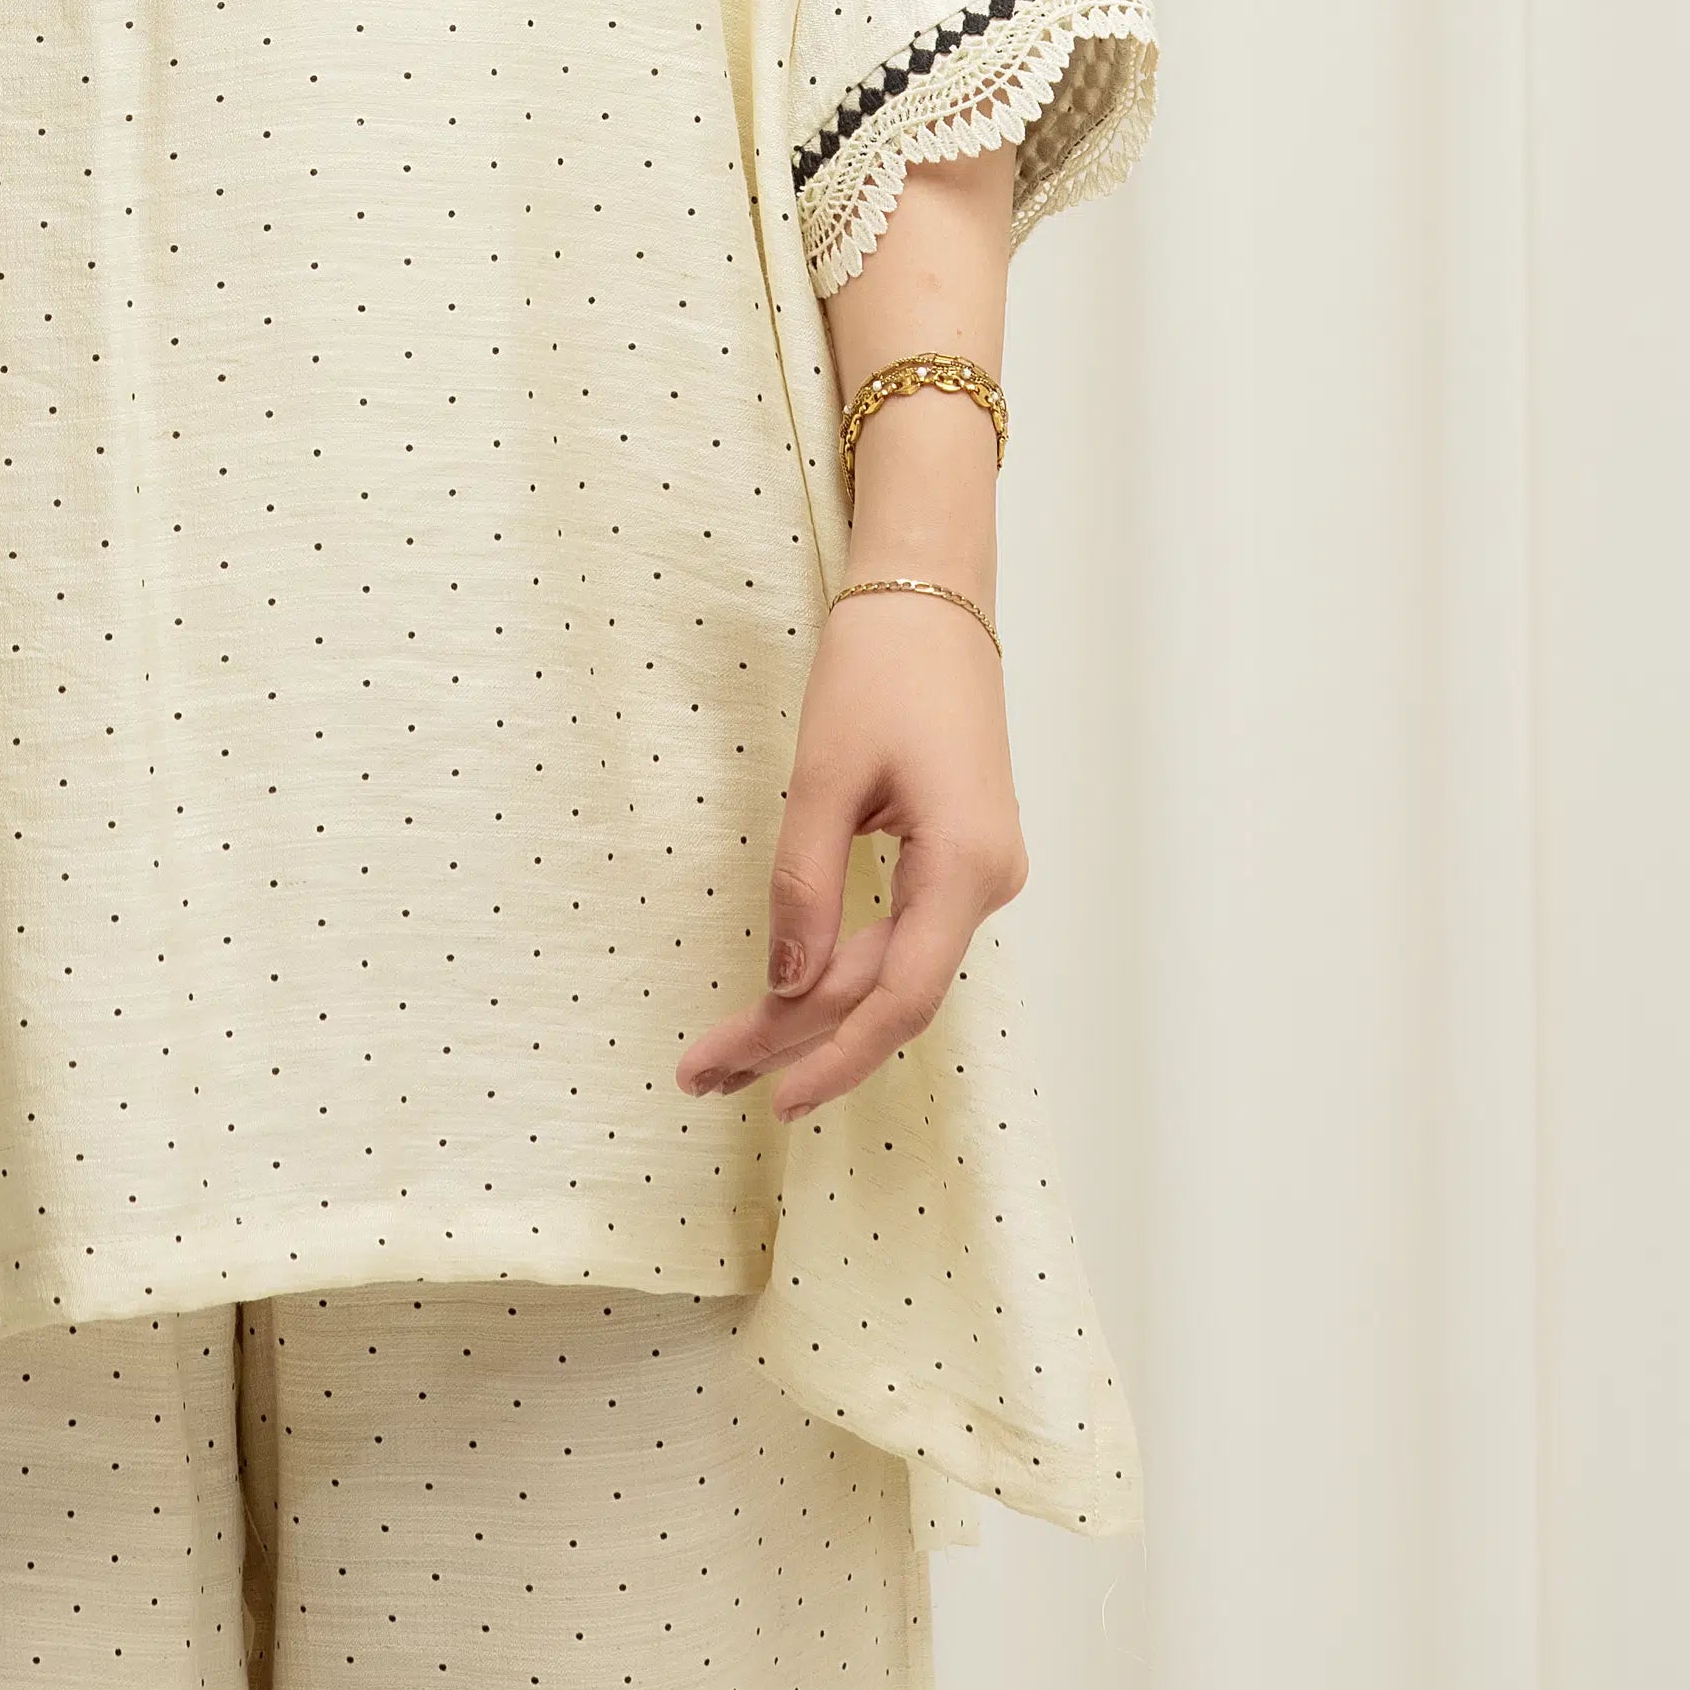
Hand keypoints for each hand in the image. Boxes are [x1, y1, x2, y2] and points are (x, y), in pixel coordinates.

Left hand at [672, 585, 1026, 1120]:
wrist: (930, 593)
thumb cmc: (880, 666)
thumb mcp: (825, 773)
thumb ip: (805, 886)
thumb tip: (785, 987)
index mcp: (966, 867)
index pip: (901, 999)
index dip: (834, 1056)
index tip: (768, 1096)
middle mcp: (987, 884)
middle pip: (888, 993)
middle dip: (794, 1038)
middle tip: (701, 1075)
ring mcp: (978, 872)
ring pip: (891, 968)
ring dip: (811, 1010)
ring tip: (725, 1056)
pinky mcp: (957, 857)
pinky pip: (899, 934)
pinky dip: (839, 968)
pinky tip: (786, 1001)